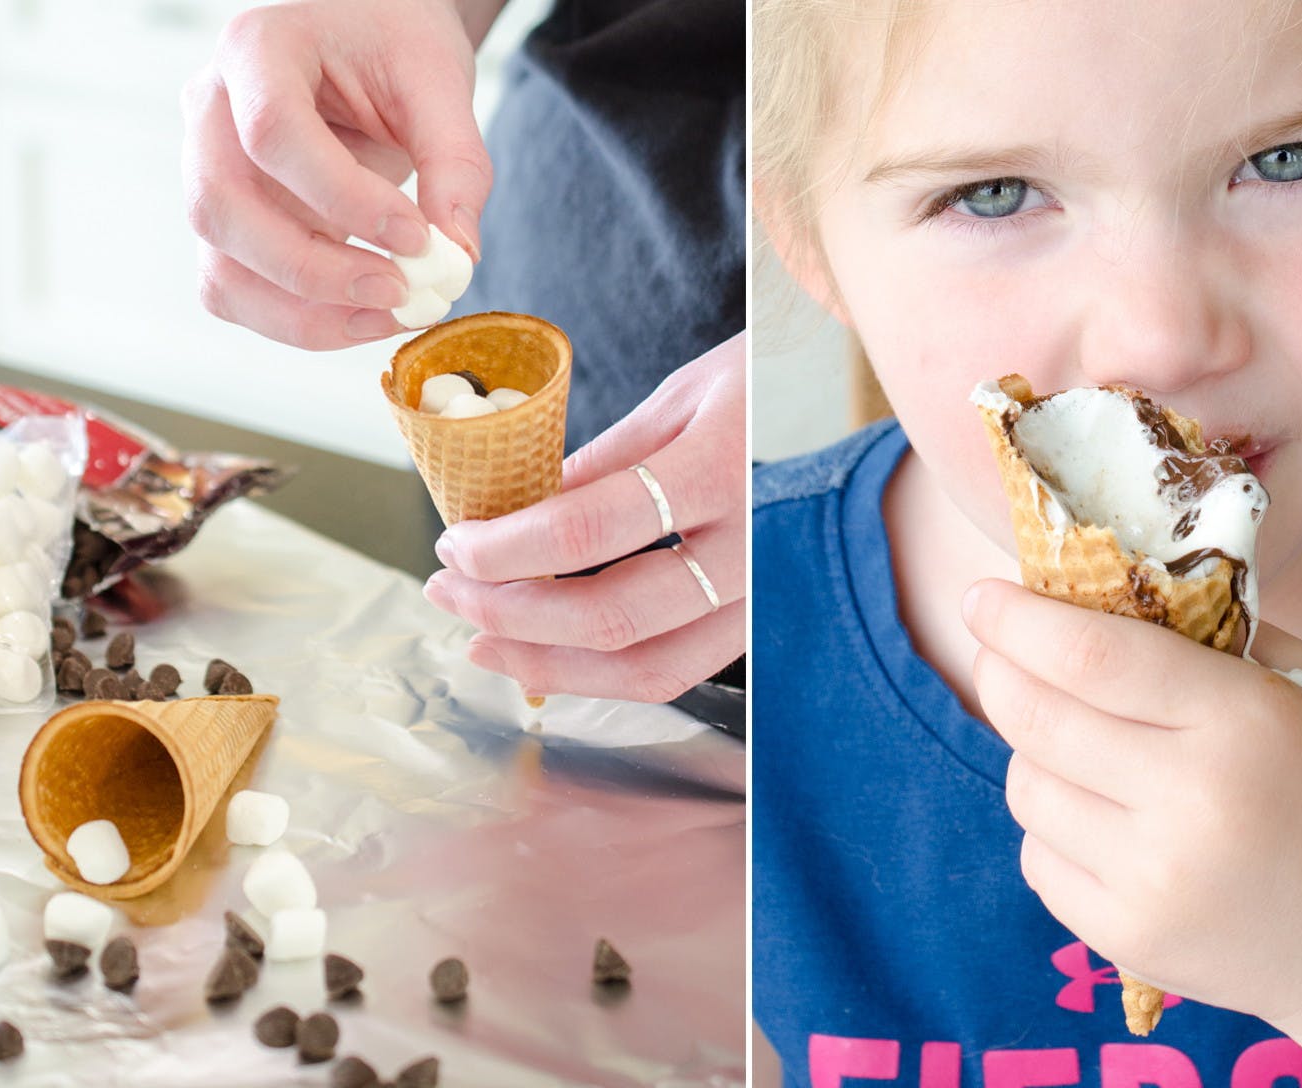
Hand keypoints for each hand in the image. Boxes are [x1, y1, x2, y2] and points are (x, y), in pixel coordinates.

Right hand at [181, 0, 491, 347]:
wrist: (371, 40)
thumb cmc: (395, 45)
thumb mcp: (439, 82)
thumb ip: (456, 163)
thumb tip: (459, 256)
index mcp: (258, 50)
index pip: (272, 132)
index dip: (342, 198)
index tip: (417, 238)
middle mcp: (212, 110)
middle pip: (221, 207)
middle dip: (313, 269)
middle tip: (399, 292)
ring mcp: (210, 173)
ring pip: (220, 268)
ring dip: (305, 314)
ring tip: (390, 313)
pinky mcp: (232, 227)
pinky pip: (237, 293)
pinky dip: (299, 322)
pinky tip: (365, 316)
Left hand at [423, 334, 745, 702]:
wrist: (852, 404)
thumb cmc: (766, 383)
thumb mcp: (681, 396)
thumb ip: (602, 461)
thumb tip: (512, 513)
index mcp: (723, 465)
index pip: (594, 527)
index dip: (510, 548)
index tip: (456, 541)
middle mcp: (752, 545)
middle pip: (615, 614)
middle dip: (513, 614)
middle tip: (449, 589)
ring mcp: (763, 595)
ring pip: (647, 665)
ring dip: (549, 663)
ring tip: (481, 640)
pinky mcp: (760, 622)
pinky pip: (676, 669)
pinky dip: (601, 672)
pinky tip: (547, 656)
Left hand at [962, 579, 1301, 1032]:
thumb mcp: (1296, 690)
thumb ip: (1203, 632)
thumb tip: (1081, 589)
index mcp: (1240, 718)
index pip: (1090, 655)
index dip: (1018, 621)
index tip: (980, 597)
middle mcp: (1191, 799)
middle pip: (1037, 717)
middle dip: (999, 672)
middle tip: (996, 653)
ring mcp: (1155, 877)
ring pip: (1025, 787)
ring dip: (1028, 753)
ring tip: (1073, 746)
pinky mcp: (1128, 937)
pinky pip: (1037, 857)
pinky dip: (1050, 828)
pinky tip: (1099, 821)